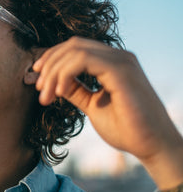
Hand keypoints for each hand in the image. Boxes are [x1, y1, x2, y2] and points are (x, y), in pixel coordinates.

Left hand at [32, 36, 182, 188]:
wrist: (152, 147)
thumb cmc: (127, 128)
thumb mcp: (91, 105)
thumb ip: (75, 90)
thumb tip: (53, 81)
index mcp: (111, 62)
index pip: (75, 47)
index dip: (52, 58)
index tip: (37, 78)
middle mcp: (117, 56)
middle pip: (72, 45)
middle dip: (49, 64)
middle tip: (38, 88)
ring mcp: (121, 60)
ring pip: (75, 50)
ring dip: (54, 71)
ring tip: (46, 95)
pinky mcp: (121, 70)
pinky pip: (83, 60)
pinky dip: (65, 73)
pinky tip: (60, 92)